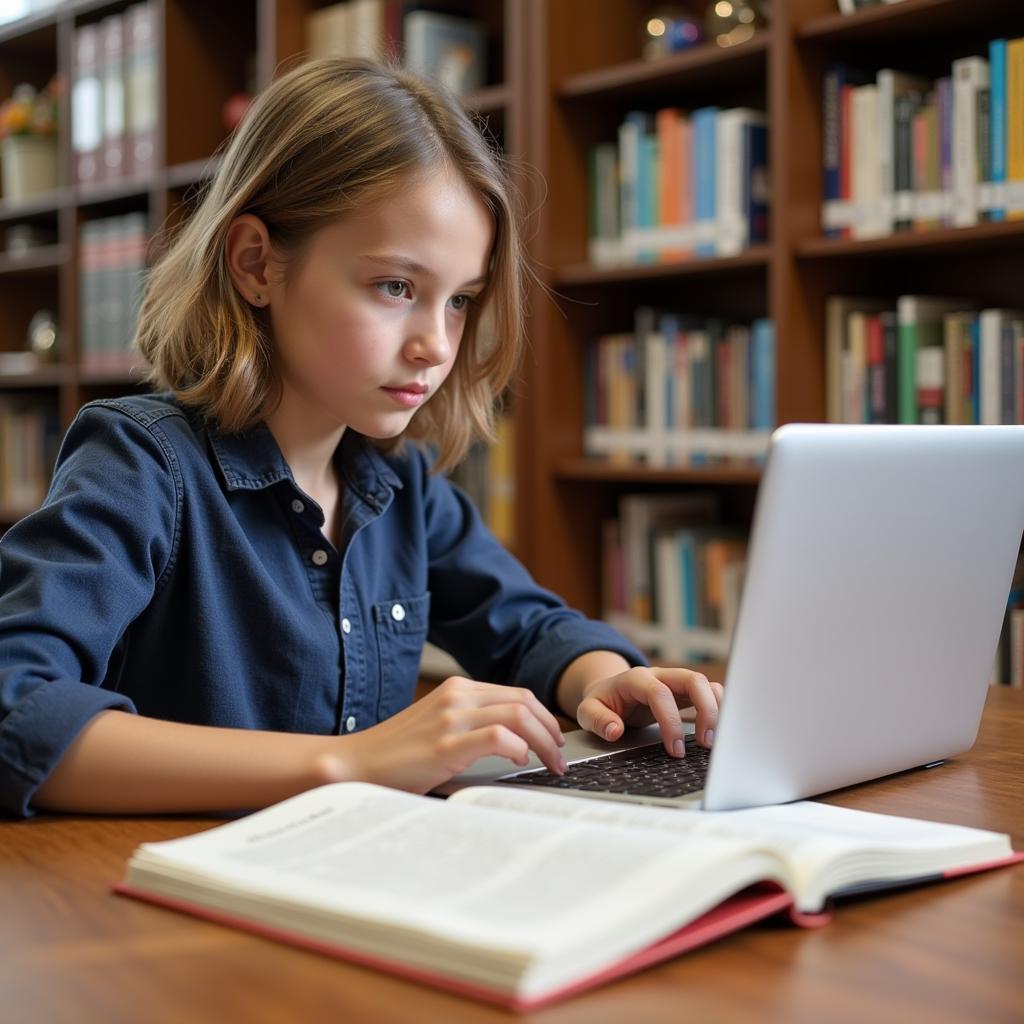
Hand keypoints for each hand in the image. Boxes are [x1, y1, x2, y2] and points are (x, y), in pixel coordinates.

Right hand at [339, 676, 566, 793]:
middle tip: (561, 756)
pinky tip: (521, 762)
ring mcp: (451, 718)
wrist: (354, 763)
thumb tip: (518, 742)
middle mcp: (457, 696)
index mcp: (457, 688)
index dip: (544, 717)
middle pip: (525, 701)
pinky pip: (499, 737)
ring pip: (519, 715)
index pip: (517, 695)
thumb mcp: (438, 726)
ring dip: (544, 742)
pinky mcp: (446, 745)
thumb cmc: (396, 753)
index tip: (555, 740)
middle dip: (552, 730)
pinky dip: (519, 748)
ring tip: (551, 764)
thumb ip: (470, 723)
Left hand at [575, 666, 722, 757]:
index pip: (660, 693)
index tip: (674, 750)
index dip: (670, 721)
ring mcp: (675, 681)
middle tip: (706, 743)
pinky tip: (718, 732)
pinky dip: (719, 709)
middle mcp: (660, 675)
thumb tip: (615, 731)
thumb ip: (597, 720)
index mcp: (636, 679)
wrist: (608, 691)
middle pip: (693, 679)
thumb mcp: (586, 711)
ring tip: (714, 741)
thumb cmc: (601, 703)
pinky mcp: (686, 692)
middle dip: (705, 710)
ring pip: (706, 684)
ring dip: (716, 710)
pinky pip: (710, 693)